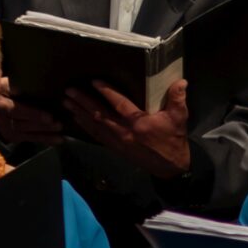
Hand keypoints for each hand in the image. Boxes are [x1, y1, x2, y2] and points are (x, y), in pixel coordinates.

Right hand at [0, 71, 68, 145]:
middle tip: (59, 125)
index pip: (16, 110)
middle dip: (42, 126)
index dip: (33, 114)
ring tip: (61, 136)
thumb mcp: (6, 84)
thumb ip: (16, 86)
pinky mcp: (12, 136)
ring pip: (26, 134)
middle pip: (22, 124)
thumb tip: (35, 84)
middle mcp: (0, 119)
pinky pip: (29, 139)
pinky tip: (57, 140)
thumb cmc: (2, 89)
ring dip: (44, 135)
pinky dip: (43, 139)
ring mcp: (5, 129)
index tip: (49, 117)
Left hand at [65, 78, 191, 177]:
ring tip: (66, 103)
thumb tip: (181, 81)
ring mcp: (118, 142)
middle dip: (83, 102)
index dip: (106, 92)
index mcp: (139, 123)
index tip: (93, 81)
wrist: (171, 166)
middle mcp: (124, 132)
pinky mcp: (115, 148)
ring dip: (79, 113)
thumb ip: (178, 99)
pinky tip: (77, 119)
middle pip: (99, 115)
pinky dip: (85, 127)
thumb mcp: (179, 118)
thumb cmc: (173, 139)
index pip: (119, 104)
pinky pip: (97, 136)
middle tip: (69, 91)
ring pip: (95, 126)